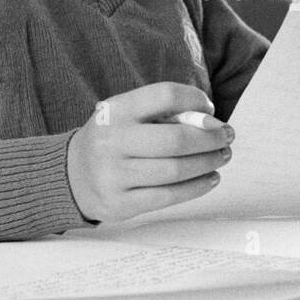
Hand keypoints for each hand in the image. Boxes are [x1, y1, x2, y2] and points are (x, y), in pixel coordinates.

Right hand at [67, 83, 233, 222]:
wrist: (72, 175)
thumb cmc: (114, 139)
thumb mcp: (128, 115)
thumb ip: (164, 113)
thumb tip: (211, 123)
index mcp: (115, 110)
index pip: (165, 95)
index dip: (195, 99)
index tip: (211, 110)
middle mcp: (112, 141)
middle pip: (175, 139)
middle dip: (210, 139)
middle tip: (227, 137)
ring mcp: (114, 175)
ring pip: (175, 170)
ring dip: (208, 162)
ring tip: (222, 156)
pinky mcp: (120, 204)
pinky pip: (168, 196)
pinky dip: (196, 187)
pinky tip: (210, 178)